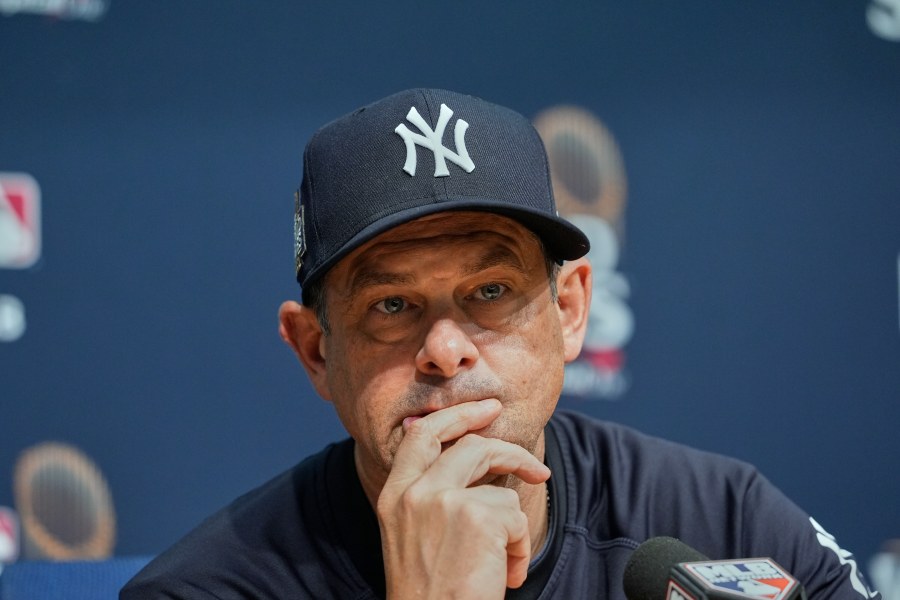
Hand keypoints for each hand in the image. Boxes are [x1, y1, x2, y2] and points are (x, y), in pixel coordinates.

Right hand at [376, 399, 550, 598]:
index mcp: (393, 496)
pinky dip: (520, 547)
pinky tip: (506, 576)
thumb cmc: (431, 595)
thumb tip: (478, 458)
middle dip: (503, 442)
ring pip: (498, 479)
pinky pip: (516, 515)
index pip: (421, 434)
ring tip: (510, 556)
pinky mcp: (476, 516)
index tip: (484, 410)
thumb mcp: (415, 537)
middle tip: (532, 459)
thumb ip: (432, 497)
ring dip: (515, 518)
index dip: (455, 416)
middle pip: (467, 442)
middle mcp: (413, 491)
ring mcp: (442, 500)